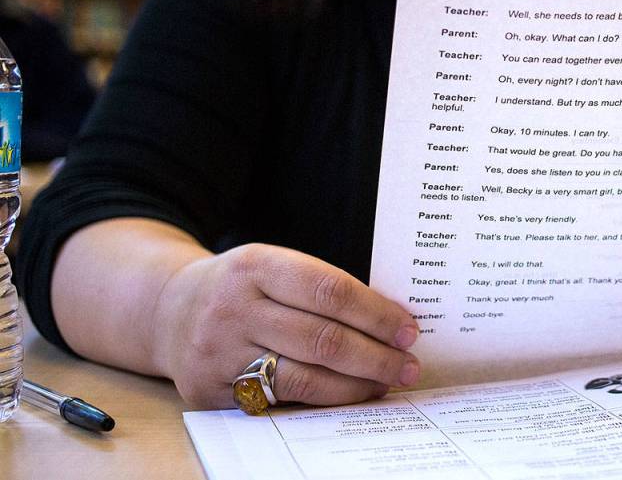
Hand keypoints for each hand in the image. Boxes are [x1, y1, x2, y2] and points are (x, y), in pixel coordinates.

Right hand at [152, 243, 420, 407]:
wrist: (167, 310)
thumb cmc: (242, 287)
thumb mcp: (272, 267)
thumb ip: (321, 288)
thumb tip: (391, 321)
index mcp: (255, 265)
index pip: (330, 290)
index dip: (376, 313)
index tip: (409, 329)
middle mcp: (233, 307)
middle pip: (322, 338)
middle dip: (376, 356)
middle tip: (409, 365)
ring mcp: (218, 352)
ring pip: (304, 377)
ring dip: (356, 385)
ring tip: (386, 383)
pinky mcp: (210, 391)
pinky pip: (279, 402)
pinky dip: (322, 401)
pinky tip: (348, 396)